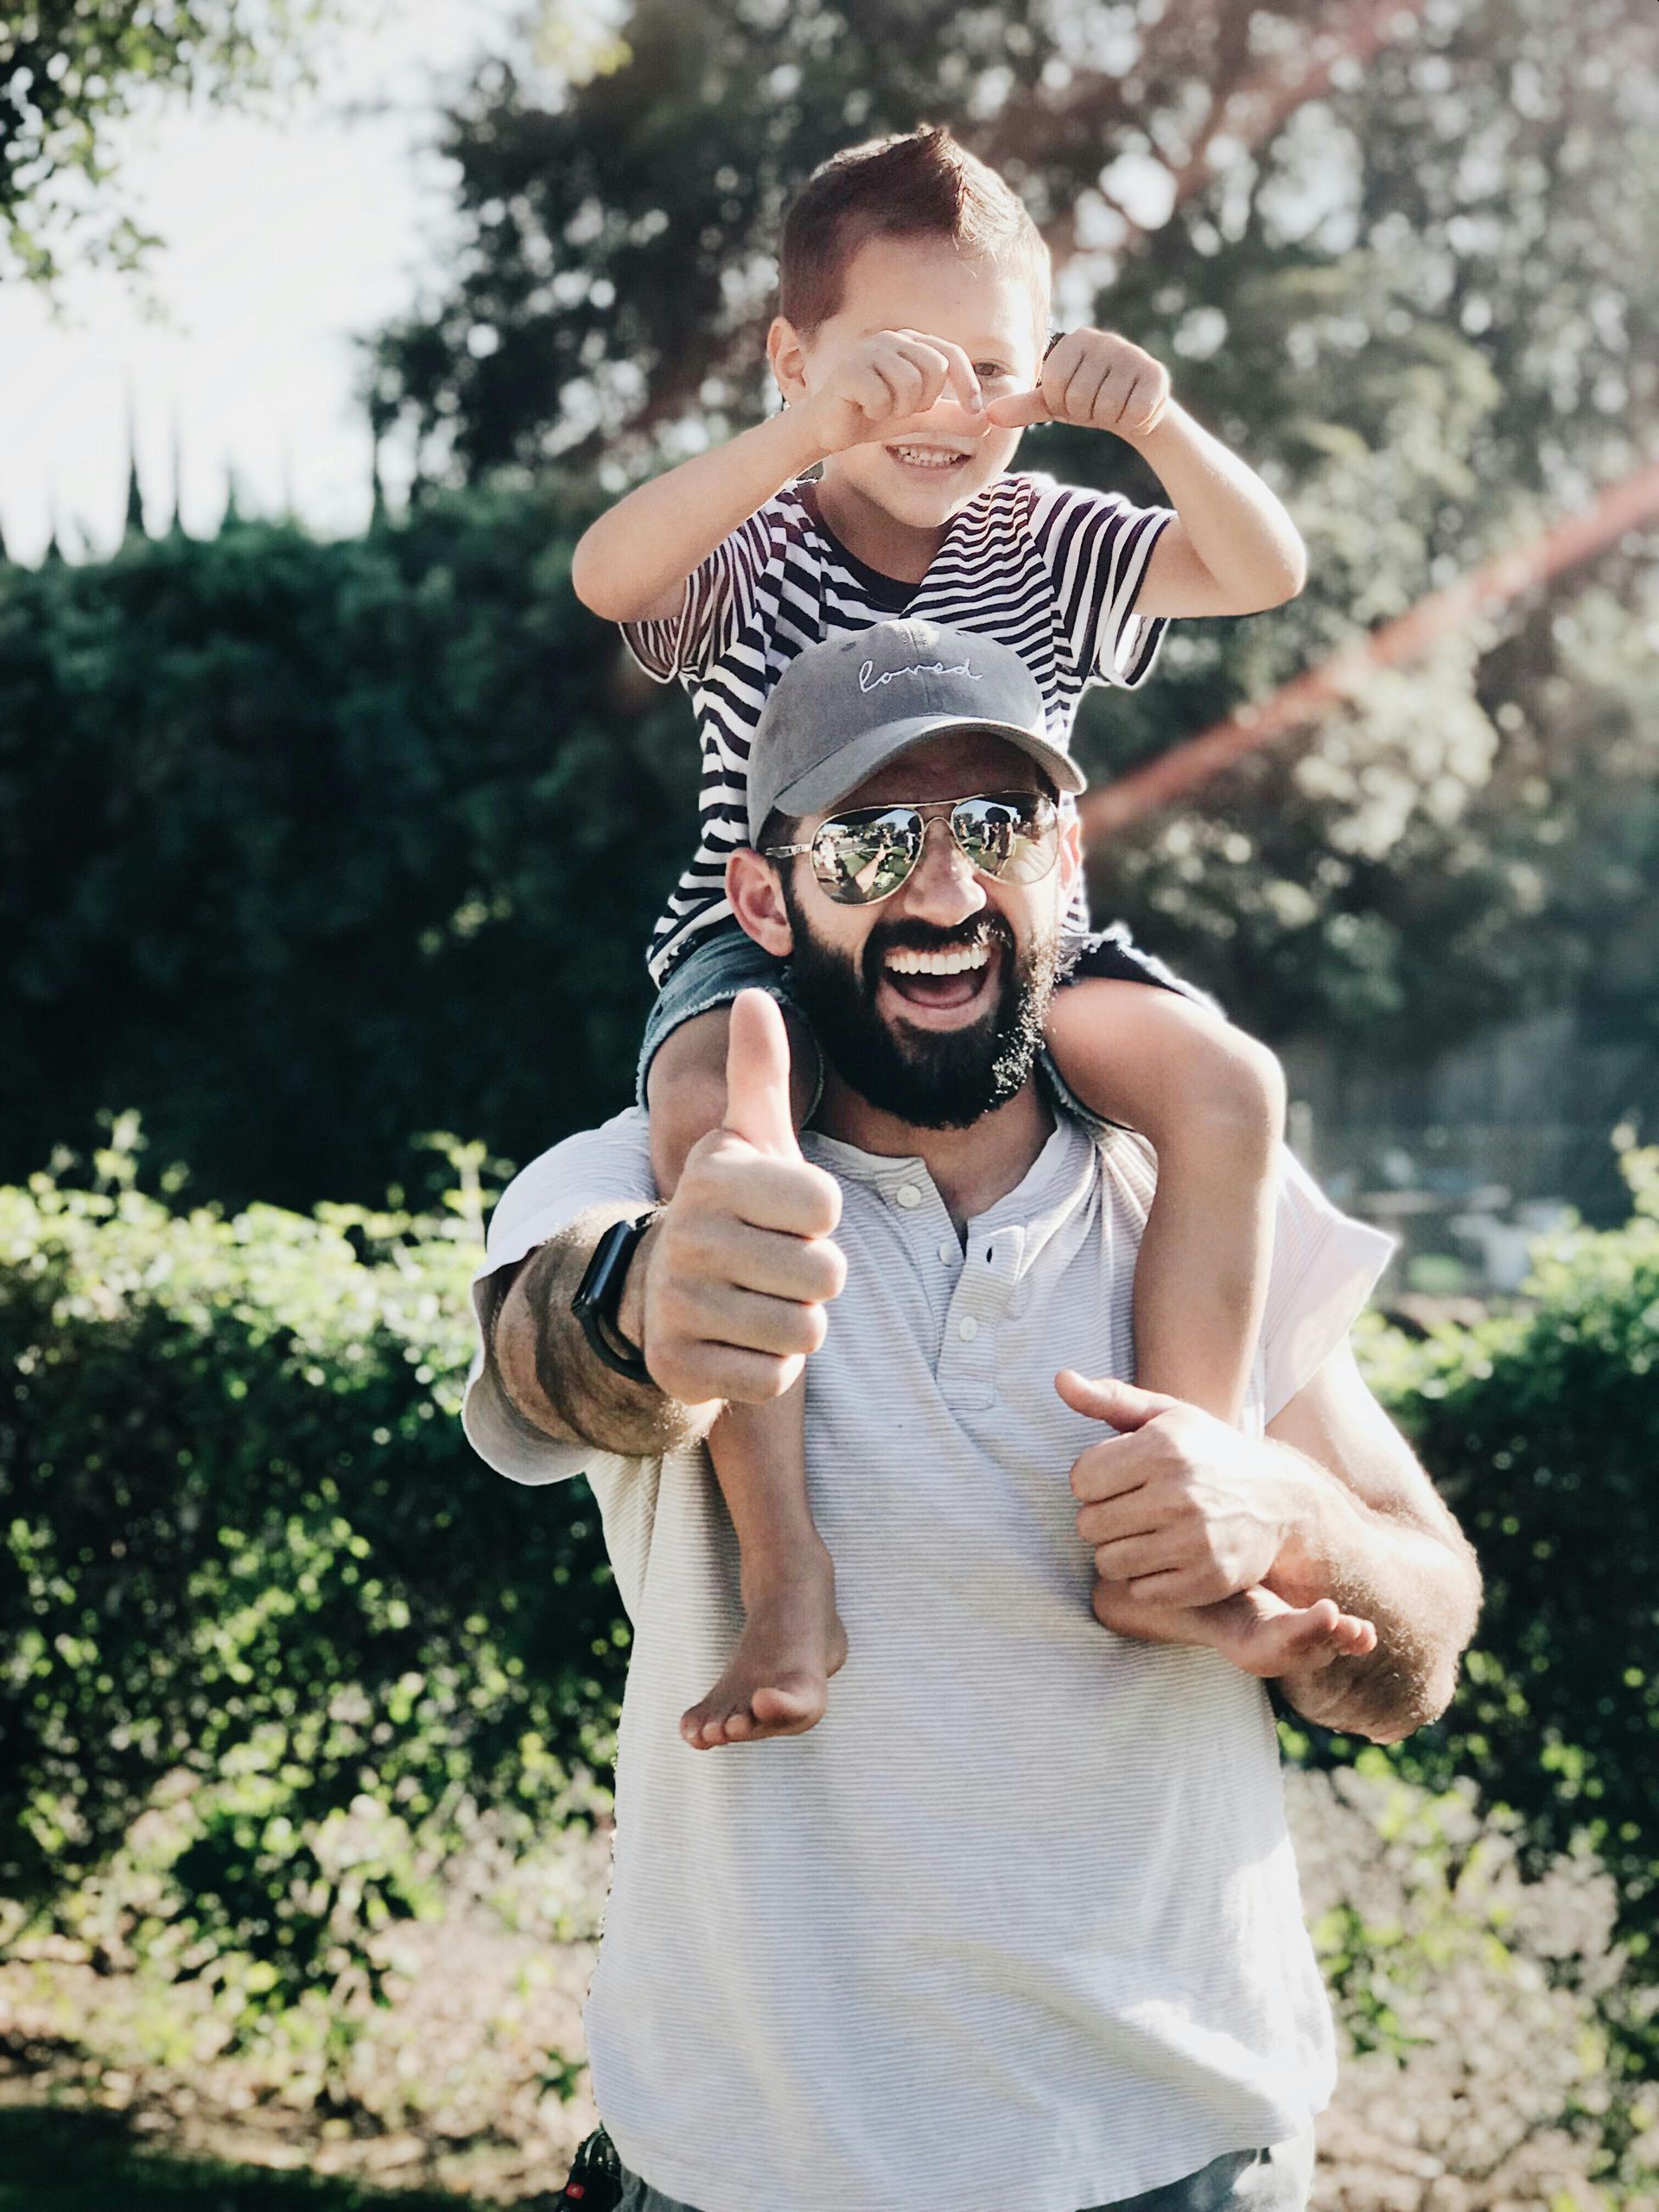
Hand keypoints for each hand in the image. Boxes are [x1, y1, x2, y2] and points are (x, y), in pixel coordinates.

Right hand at [635, 991, 846, 1407]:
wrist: (664, 1293)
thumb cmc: (735, 1211)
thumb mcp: (749, 1141)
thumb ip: (760, 1073)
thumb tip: (755, 994)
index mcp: (715, 1177)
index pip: (826, 1207)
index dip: (820, 1218)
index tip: (785, 1216)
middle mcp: (688, 1236)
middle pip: (825, 1275)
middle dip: (815, 1278)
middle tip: (774, 1266)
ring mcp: (678, 1304)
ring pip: (804, 1331)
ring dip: (795, 1325)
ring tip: (759, 1302)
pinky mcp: (679, 1367)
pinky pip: (775, 1380)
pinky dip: (769, 1368)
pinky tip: (738, 1342)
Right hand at [800, 328, 987, 455]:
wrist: (828, 428)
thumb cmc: (872, 416)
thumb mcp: (918, 417)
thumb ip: (950, 417)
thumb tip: (987, 424)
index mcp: (910, 343)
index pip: (952, 355)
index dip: (968, 384)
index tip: (975, 412)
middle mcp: (891, 339)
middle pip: (935, 369)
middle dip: (925, 401)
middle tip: (902, 410)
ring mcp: (868, 350)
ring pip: (910, 384)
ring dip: (899, 409)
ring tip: (880, 409)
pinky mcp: (848, 369)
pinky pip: (882, 397)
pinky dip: (877, 412)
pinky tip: (862, 409)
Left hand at [985, 329, 1170, 441]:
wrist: (1136, 409)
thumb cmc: (1088, 402)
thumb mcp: (1053, 403)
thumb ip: (1022, 406)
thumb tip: (989, 414)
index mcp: (1074, 340)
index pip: (1053, 385)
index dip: (1061, 405)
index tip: (1072, 400)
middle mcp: (1104, 340)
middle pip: (1078, 398)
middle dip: (1085, 413)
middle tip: (1096, 404)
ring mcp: (1132, 354)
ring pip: (1106, 408)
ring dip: (1109, 418)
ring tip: (1115, 405)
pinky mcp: (1156, 373)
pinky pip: (1133, 412)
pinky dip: (1132, 420)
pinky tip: (1134, 408)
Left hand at [1056, 1370, 1299, 1605]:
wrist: (1282, 1498)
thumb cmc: (1209, 1451)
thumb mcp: (1166, 1415)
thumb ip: (1109, 1398)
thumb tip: (1060, 1380)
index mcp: (1164, 1447)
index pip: (1080, 1480)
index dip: (1093, 1480)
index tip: (1117, 1479)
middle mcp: (1180, 1493)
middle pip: (1089, 1525)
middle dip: (1102, 1518)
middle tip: (1131, 1510)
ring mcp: (1197, 1540)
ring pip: (1109, 1563)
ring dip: (1119, 1552)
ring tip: (1144, 1534)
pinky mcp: (1209, 1579)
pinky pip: (1142, 1592)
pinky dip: (1147, 1580)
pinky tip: (1167, 1558)